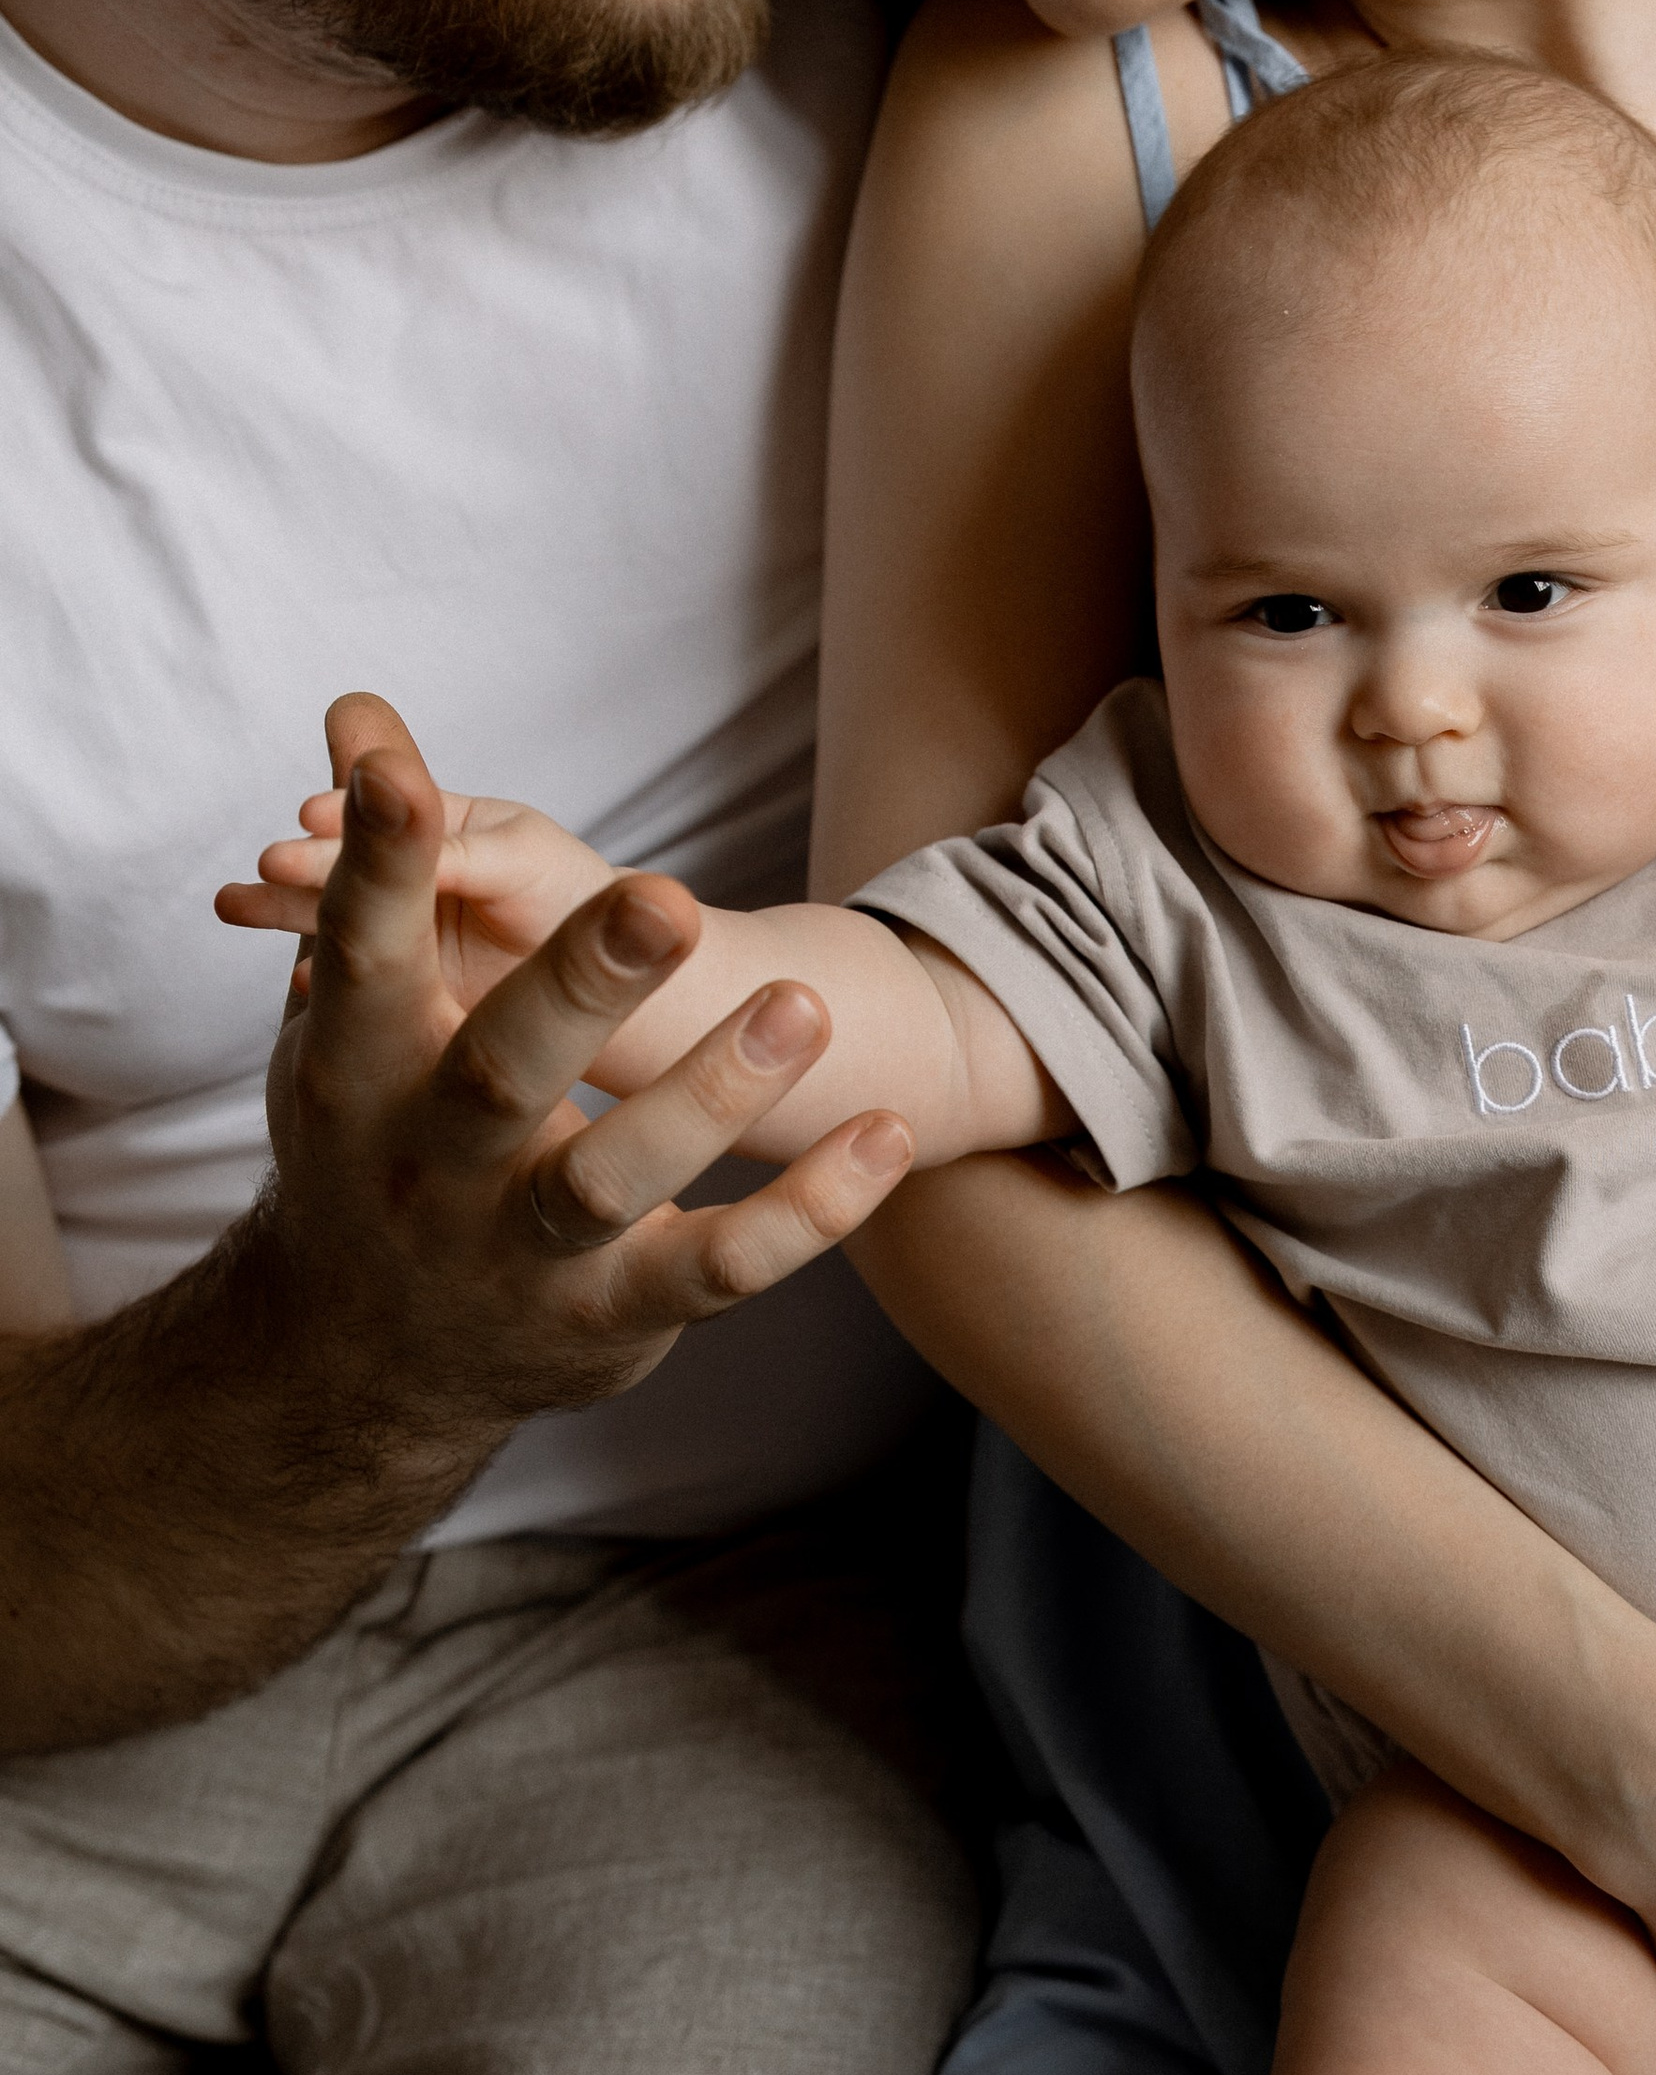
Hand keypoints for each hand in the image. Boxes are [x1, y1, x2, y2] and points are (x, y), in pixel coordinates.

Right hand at [221, 775, 615, 1014]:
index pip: (382, 815)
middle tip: (270, 866)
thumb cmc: (578, 902)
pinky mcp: (398, 990)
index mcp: (439, 824)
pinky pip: (348, 979)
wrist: (622, 998)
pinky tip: (300, 981)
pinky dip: (319, 978)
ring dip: (282, 908)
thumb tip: (369, 756)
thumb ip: (448, 838)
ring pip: (331, 915)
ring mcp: (399, 930)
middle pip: (343, 862)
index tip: (312, 819)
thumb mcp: (517, 858)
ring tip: (236, 905)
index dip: (349, 821)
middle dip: (303, 865)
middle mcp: (410, 871)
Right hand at [243, 696, 916, 1452]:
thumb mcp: (349, 1027)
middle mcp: (429, 1167)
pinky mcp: (614, 1313)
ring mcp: (519, 1249)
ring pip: (613, 1178)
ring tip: (804, 1005)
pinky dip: (812, 1209)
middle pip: (501, 1069)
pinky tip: (887, 1131)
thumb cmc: (378, 1141)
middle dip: (580, 983)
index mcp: (356, 1072)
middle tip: (660, 897)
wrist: (373, 1357)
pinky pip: (723, 1265)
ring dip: (709, 1094)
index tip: (395, 770)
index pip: (364, 953)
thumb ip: (372, 882)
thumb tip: (363, 717)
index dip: (381, 868)